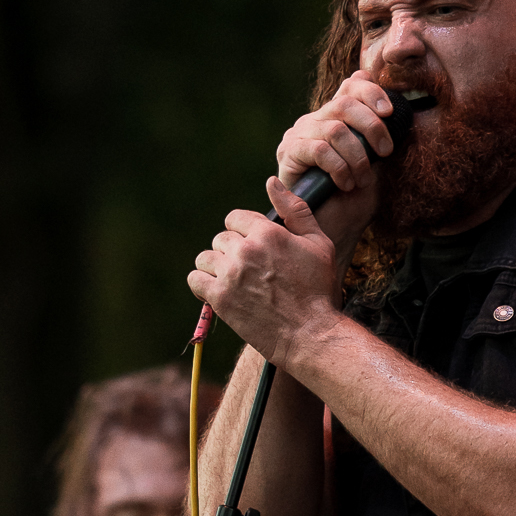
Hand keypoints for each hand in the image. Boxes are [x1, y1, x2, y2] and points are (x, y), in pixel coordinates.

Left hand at [189, 188, 343, 370]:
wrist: (311, 334)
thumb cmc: (319, 290)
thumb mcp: (319, 244)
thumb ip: (295, 210)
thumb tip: (271, 181)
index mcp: (268, 232)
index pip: (235, 218)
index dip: (243, 232)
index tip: (254, 249)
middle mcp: (246, 249)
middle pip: (221, 239)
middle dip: (232, 252)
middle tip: (249, 271)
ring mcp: (230, 274)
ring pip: (206, 258)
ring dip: (217, 268)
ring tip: (234, 282)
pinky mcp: (220, 299)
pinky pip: (195, 280)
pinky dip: (203, 285)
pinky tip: (217, 292)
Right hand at [272, 69, 395, 257]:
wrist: (335, 230)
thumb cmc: (357, 198)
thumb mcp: (378, 162)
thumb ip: (381, 135)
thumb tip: (395, 110)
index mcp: (338, 116)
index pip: (352, 84)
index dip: (372, 91)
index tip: (390, 112)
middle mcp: (317, 119)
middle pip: (344, 103)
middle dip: (372, 126)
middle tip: (385, 152)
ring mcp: (300, 134)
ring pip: (335, 128)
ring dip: (356, 156)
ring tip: (361, 179)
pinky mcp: (289, 153)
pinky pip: (319, 149)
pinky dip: (339, 167)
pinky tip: (345, 184)